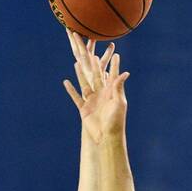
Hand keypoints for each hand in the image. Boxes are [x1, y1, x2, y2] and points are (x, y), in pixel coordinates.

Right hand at [62, 28, 128, 142]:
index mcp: (111, 93)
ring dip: (80, 74)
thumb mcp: (119, 103)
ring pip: (84, 84)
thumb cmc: (116, 120)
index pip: (112, 76)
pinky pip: (76, 97)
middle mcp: (101, 95)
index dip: (114, 65)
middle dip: (94, 66)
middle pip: (96, 77)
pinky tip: (66, 82)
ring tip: (76, 63)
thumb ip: (118, 87)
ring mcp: (91, 101)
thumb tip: (125, 73)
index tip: (116, 54)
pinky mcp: (84, 109)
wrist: (107, 136)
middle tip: (92, 54)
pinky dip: (70, 90)